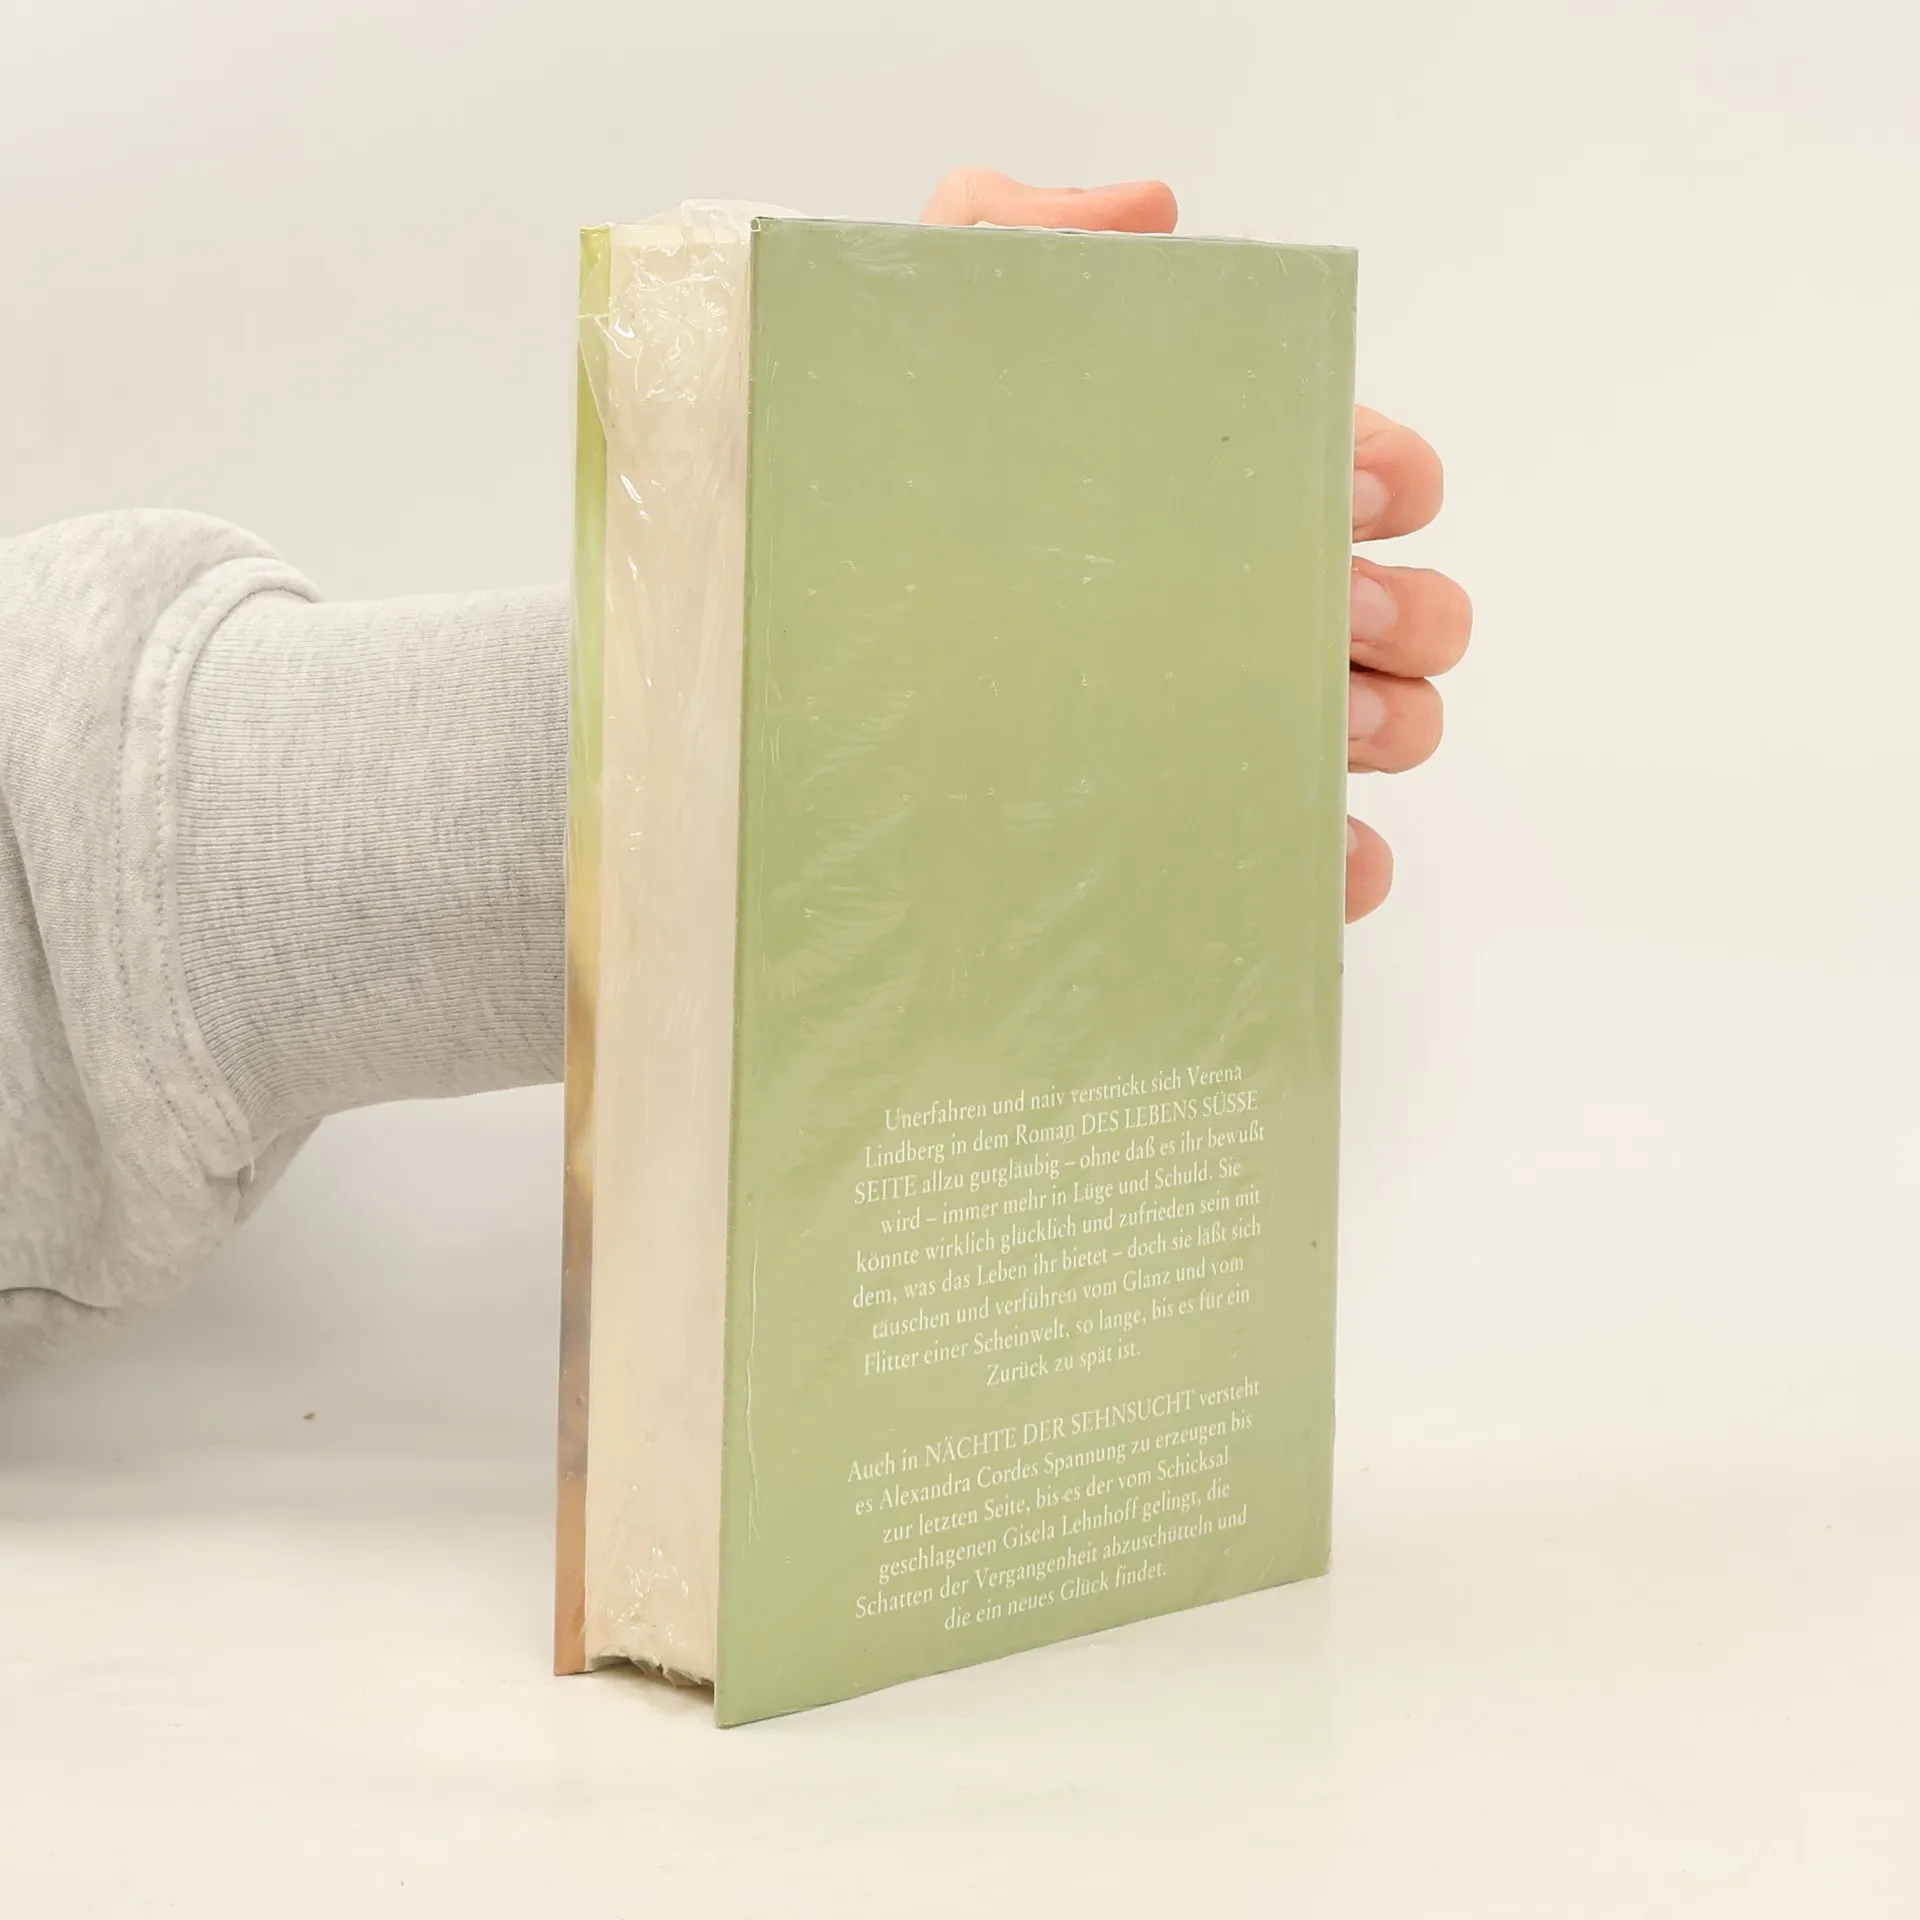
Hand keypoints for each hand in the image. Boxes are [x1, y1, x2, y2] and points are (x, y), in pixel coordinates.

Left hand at [922, 169, 1469, 921]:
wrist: (752, 641)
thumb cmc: (847, 488)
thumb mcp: (918, 333)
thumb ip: (1021, 238)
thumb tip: (1153, 214)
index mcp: (1198, 493)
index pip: (1356, 472)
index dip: (1387, 475)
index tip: (1356, 486)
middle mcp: (1218, 609)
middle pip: (1394, 610)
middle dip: (1402, 609)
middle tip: (1333, 610)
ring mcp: (1204, 728)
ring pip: (1375, 730)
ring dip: (1389, 725)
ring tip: (1326, 724)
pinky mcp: (1177, 836)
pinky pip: (1296, 863)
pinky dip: (1339, 865)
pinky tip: (1331, 857)